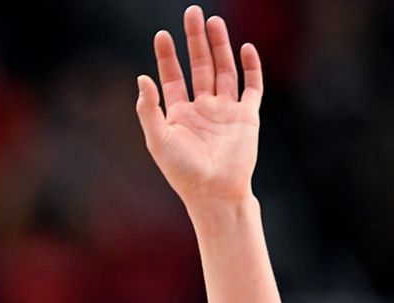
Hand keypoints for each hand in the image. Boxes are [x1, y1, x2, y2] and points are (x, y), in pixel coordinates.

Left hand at [137, 6, 262, 204]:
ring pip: (224, 70)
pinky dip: (251, 67)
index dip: (167, 56)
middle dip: (195, 40)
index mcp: (179, 113)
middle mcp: (202, 108)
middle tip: (192, 12)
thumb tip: (141, 78)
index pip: (172, 76)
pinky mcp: (247, 116)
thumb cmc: (182, 171)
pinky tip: (245, 48)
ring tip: (214, 22)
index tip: (162, 34)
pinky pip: (251, 87)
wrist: (214, 192)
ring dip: (220, 46)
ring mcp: (226, 110)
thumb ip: (149, 109)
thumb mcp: (158, 139)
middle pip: (200, 65)